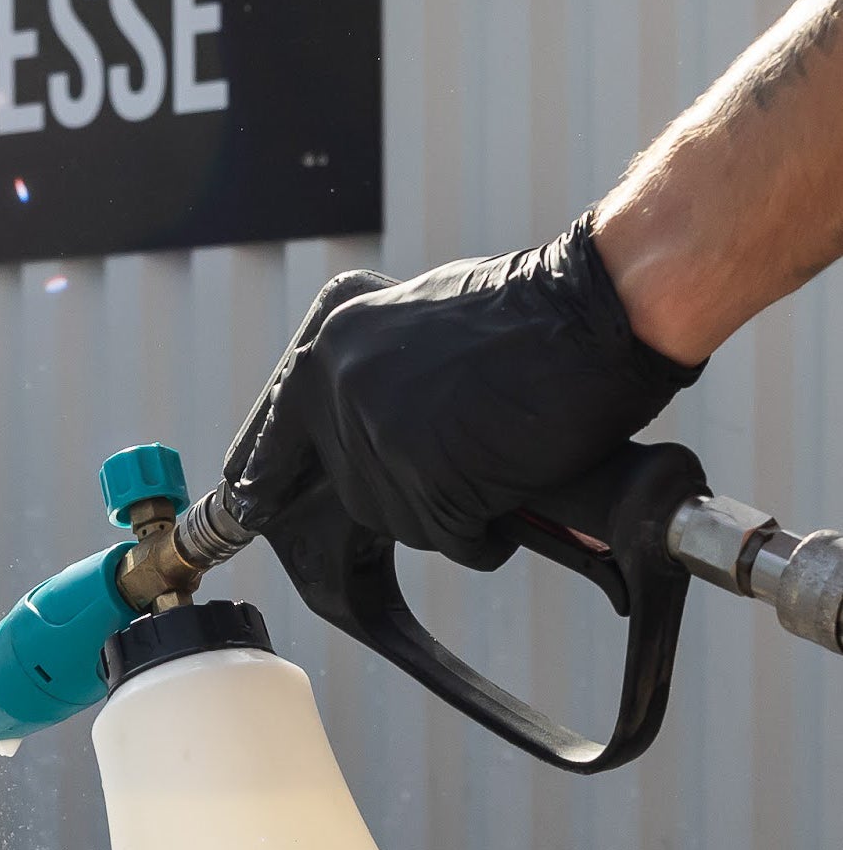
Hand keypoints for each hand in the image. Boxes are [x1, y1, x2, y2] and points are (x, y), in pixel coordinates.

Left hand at [228, 213, 703, 564]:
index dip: (267, 480)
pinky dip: (487, 531)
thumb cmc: (530, 312)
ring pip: (400, 521)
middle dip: (408, 489)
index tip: (247, 508)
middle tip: (464, 453)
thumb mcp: (419, 318)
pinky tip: (513, 485)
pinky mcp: (429, 483)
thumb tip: (342, 417)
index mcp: (332, 347)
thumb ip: (369, 368)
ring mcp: (381, 440)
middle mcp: (342, 390)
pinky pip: (452, 539)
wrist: (601, 310)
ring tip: (498, 456)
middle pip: (354, 491)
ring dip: (451, 511)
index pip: (275, 439)